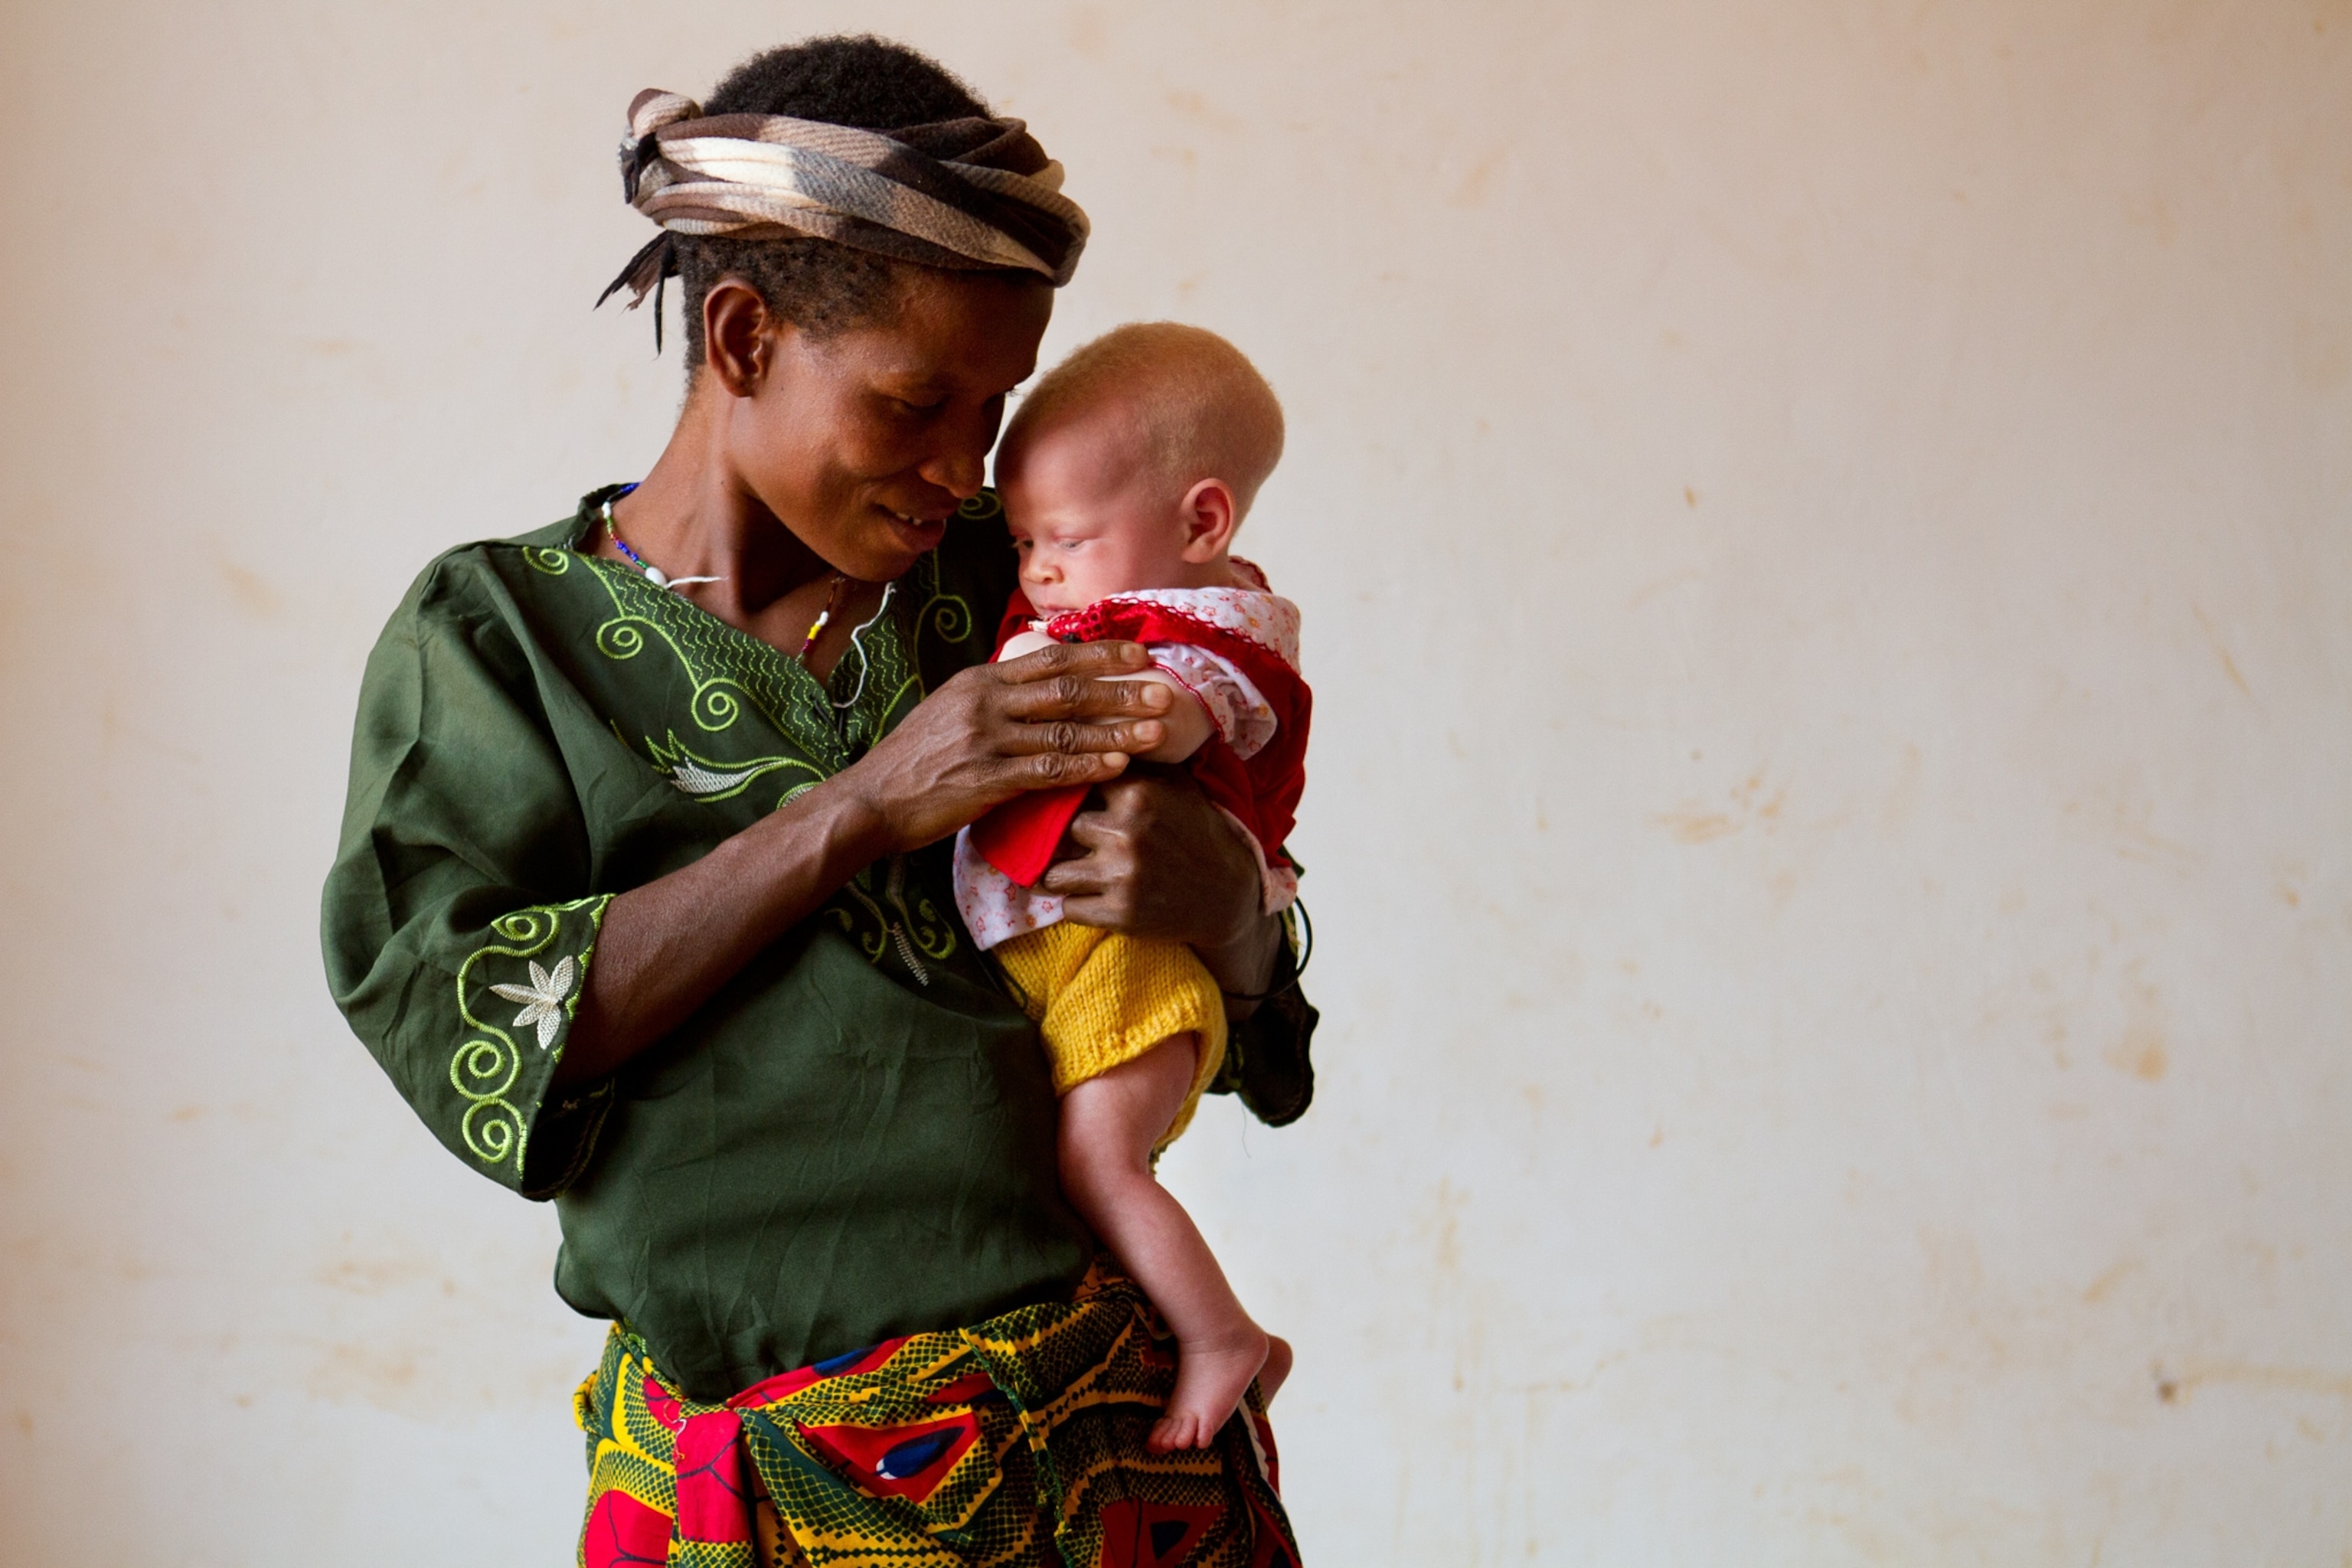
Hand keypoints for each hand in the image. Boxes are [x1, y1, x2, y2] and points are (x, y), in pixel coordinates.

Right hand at [839, 640, 1173, 852]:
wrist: (873, 797)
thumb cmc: (917, 758)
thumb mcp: (953, 709)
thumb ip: (998, 696)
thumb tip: (1041, 684)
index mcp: (981, 680)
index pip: (1052, 657)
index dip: (1100, 655)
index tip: (1140, 654)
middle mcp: (986, 702)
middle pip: (1067, 688)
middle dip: (1121, 689)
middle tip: (1165, 690)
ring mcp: (986, 739)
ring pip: (1064, 729)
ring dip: (1115, 729)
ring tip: (1156, 731)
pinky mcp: (986, 779)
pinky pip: (1047, 770)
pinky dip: (1086, 766)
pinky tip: (1117, 766)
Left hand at [1040, 768, 1281, 1002]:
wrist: (1229, 896)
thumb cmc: (1199, 835)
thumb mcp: (1178, 787)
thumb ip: (1139, 763)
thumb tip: (1097, 738)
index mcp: (1138, 794)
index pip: (1078, 787)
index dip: (1076, 800)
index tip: (1079, 809)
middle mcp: (1126, 833)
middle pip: (1063, 831)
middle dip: (1070, 841)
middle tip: (1081, 848)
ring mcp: (1121, 876)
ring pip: (1055, 874)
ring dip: (1065, 876)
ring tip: (1077, 875)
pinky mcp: (1120, 914)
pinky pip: (1068, 908)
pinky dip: (1077, 905)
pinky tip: (1094, 899)